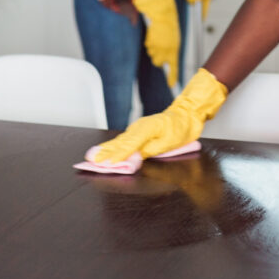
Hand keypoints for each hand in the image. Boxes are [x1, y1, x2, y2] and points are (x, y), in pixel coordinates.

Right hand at [94, 68, 227, 162]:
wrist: (187, 114)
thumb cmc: (181, 127)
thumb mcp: (169, 142)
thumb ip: (150, 150)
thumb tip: (134, 158)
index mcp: (146, 129)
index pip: (129, 145)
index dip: (117, 156)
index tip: (105, 164)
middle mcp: (139, 127)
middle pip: (120, 143)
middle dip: (105, 153)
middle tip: (90, 160)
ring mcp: (138, 128)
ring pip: (120, 141)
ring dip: (106, 150)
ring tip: (93, 156)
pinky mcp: (139, 132)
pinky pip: (124, 140)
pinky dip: (114, 146)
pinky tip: (106, 150)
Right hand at [132, 0, 180, 85]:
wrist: (162, 6)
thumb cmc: (168, 19)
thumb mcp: (171, 35)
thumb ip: (169, 47)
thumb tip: (166, 60)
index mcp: (175, 46)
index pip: (175, 65)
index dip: (173, 75)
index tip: (172, 84)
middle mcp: (169, 47)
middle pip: (159, 62)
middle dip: (157, 56)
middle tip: (158, 44)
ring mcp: (160, 44)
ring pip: (153, 54)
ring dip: (153, 47)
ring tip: (156, 35)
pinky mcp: (153, 39)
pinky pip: (149, 45)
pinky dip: (149, 41)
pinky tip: (153, 33)